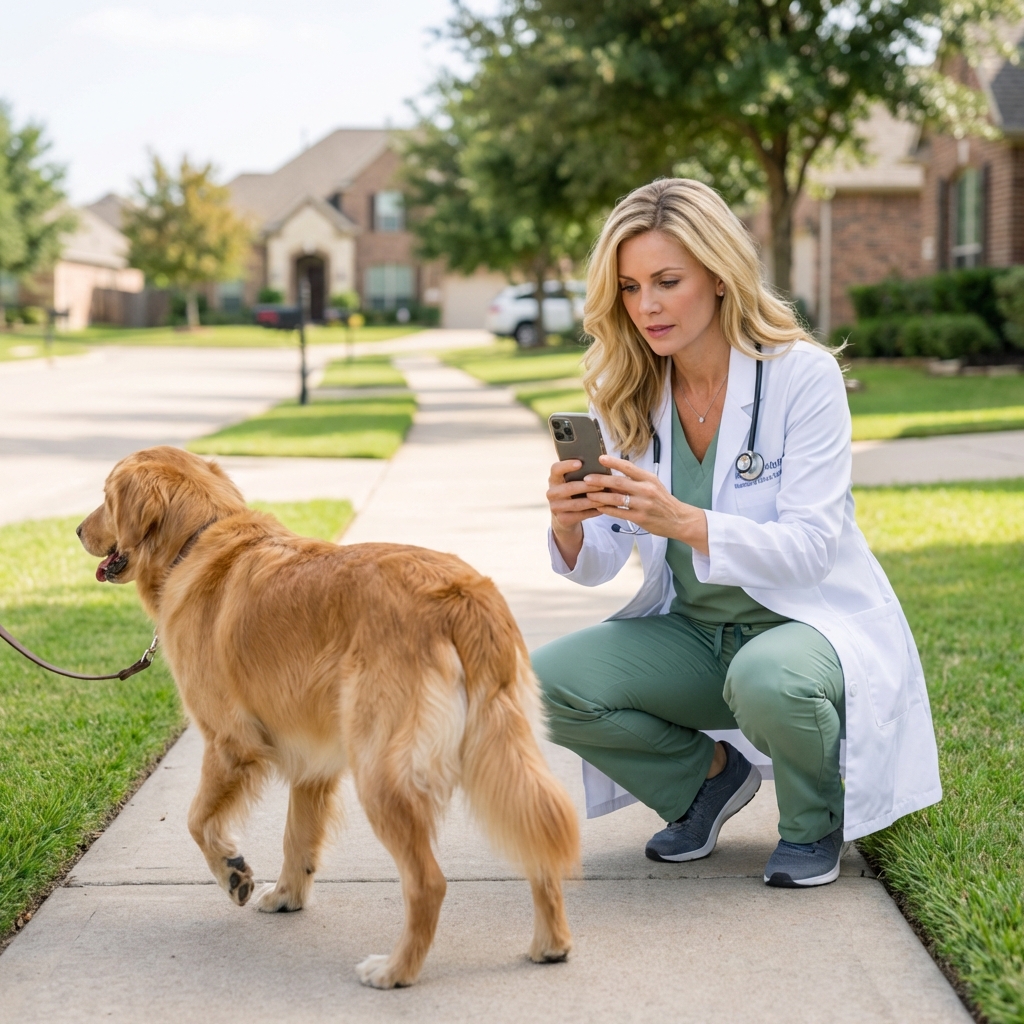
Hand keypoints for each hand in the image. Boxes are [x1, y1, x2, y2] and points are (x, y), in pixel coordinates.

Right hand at [546, 459, 607, 567]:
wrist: (565, 516)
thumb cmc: (574, 492)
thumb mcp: (573, 482)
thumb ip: (582, 474)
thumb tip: (602, 465)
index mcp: (554, 479)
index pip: (556, 469)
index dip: (566, 465)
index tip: (580, 463)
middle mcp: (552, 492)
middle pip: (569, 488)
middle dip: (588, 486)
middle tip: (603, 484)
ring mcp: (555, 507)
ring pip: (577, 503)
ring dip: (594, 501)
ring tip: (608, 498)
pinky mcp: (562, 519)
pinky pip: (581, 515)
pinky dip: (594, 511)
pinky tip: (604, 508)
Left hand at [585, 456, 709, 554]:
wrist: (678, 519)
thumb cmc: (662, 500)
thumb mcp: (652, 485)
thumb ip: (635, 480)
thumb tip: (614, 473)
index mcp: (648, 478)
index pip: (629, 467)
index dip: (613, 462)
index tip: (600, 458)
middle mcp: (646, 490)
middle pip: (619, 483)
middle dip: (600, 480)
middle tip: (586, 478)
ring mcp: (643, 504)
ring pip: (617, 499)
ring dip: (600, 497)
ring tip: (588, 494)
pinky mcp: (640, 518)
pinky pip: (620, 513)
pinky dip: (607, 510)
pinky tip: (598, 508)